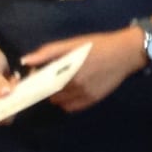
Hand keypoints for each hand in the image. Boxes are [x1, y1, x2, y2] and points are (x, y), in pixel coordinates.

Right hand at [0, 48, 16, 118]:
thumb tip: (5, 93)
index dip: (5, 102)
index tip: (14, 87)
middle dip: (10, 99)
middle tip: (14, 80)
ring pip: (4, 114)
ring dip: (13, 99)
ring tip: (12, 81)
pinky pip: (6, 111)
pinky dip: (13, 100)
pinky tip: (11, 86)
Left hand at [20, 28, 143, 112]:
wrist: (125, 53)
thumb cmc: (98, 45)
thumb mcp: (73, 43)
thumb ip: (48, 52)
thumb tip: (25, 60)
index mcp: (65, 69)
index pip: (40, 82)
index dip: (35, 80)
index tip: (36, 75)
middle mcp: (73, 85)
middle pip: (48, 93)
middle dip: (46, 85)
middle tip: (54, 75)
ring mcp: (83, 95)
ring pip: (59, 101)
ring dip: (57, 94)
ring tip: (64, 82)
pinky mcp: (92, 101)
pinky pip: (71, 107)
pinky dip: (67, 101)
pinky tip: (73, 89)